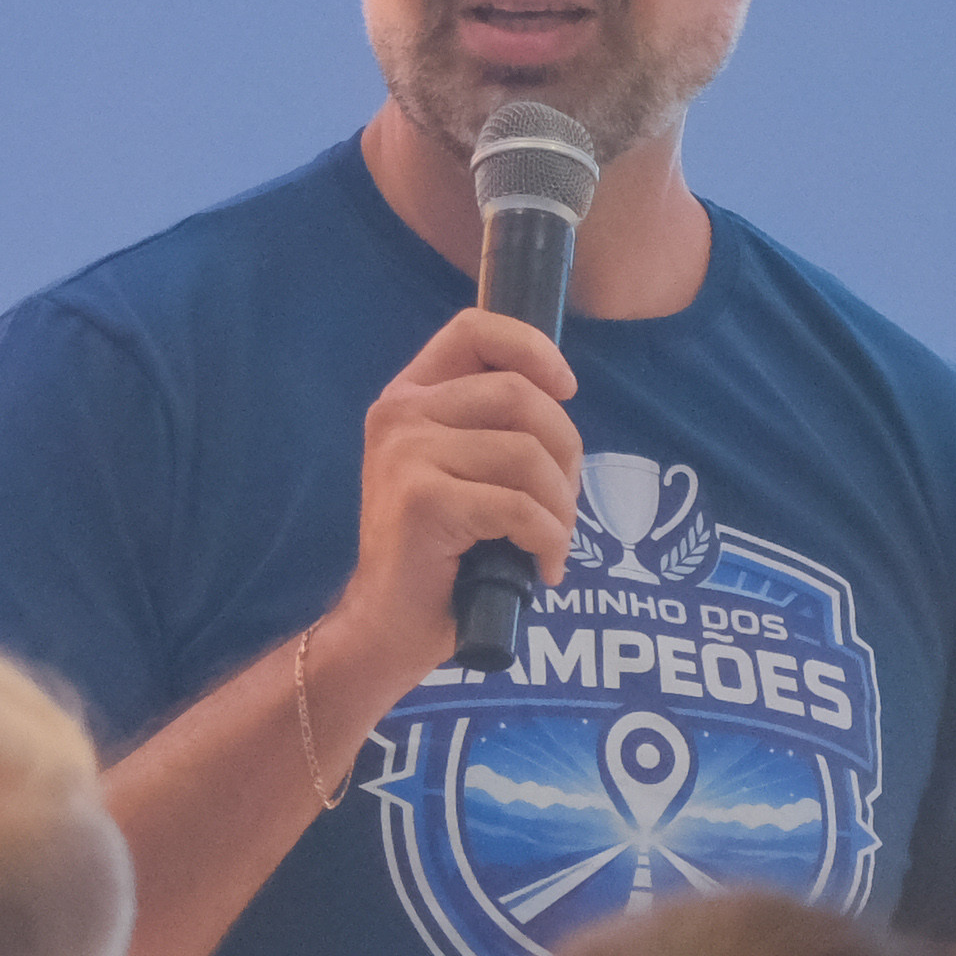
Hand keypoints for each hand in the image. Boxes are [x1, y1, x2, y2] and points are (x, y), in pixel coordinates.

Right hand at [331, 308, 582, 686]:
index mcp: (410, 396)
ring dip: (561, 508)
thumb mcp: (463, 470)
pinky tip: (543, 568)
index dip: (532, 348)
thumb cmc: (441, 553)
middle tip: (564, 505)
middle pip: (519, 395)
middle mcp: (400, 413)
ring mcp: (406, 454)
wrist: (389, 626)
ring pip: (527, 454)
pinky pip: (519, 507)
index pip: (474, 329)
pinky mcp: (422, 500)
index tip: (566, 389)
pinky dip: (548, 541)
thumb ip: (494, 425)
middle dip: (566, 452)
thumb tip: (561, 398)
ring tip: (552, 543)